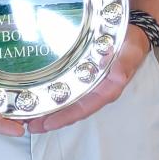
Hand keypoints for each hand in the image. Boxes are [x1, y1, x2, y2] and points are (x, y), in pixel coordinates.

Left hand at [25, 25, 151, 133]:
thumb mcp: (132, 50)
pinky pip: (64, 90)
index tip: (47, 124)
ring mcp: (86, 86)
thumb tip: (118, 75)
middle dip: (50, 118)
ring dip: (47, 111)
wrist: (132, 34)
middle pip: (71, 110)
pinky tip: (35, 96)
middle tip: (28, 125)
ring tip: (26, 117)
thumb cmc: (132, 43)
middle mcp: (95, 92)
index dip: (65, 117)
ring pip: (65, 103)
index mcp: (107, 90)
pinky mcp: (80, 77)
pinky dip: (50, 95)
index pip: (84, 108)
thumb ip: (126, 63)